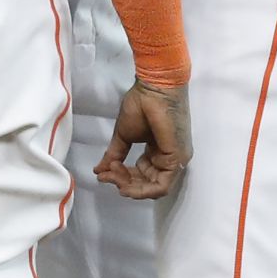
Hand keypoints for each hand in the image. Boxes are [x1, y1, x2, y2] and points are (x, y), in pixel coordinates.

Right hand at [95, 78, 190, 198]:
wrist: (153, 88)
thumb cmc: (142, 103)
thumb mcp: (124, 135)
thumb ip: (115, 155)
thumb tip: (99, 171)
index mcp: (159, 152)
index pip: (143, 176)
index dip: (123, 178)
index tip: (105, 173)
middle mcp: (169, 158)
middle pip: (148, 185)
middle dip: (124, 183)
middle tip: (107, 175)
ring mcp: (176, 160)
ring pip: (154, 189)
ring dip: (131, 187)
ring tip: (113, 174)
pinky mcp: (177, 159)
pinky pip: (161, 186)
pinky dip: (141, 189)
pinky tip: (125, 183)